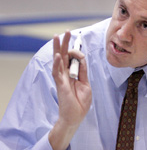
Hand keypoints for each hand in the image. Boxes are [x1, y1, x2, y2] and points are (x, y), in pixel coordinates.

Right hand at [49, 31, 91, 149]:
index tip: (80, 47)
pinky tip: (58, 55)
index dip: (77, 51)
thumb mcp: (86, 84)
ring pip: (58, 61)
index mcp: (73, 74)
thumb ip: (83, 71)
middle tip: (66, 31)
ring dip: (58, 48)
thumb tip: (81, 58)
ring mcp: (62, 79)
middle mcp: (66, 75)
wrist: (75, 117)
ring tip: (57, 36)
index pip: (73, 59)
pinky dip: (58, 64)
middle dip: (66, 43)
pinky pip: (57, 73)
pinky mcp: (60, 85)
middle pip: (64, 56)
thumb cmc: (80, 103)